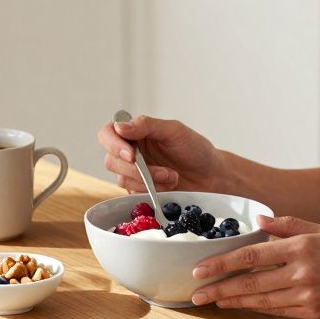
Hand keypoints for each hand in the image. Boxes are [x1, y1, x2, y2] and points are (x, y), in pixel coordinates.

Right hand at [95, 114, 230, 193]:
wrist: (211, 177)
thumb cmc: (196, 150)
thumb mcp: (174, 131)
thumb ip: (147, 125)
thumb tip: (120, 126)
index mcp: (136, 132)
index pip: (108, 133)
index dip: (113, 144)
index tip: (132, 154)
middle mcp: (130, 151)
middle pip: (110, 160)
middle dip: (136, 169)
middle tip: (163, 171)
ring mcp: (134, 173)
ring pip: (121, 179)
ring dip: (148, 180)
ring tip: (172, 177)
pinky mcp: (140, 191)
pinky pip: (133, 193)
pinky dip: (151, 191)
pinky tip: (169, 186)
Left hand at [189, 216, 319, 318]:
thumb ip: (289, 225)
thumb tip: (260, 221)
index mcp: (301, 247)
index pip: (251, 256)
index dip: (222, 264)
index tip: (201, 269)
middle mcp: (301, 273)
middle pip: (250, 283)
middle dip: (219, 289)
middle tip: (196, 294)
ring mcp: (307, 296)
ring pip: (261, 300)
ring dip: (234, 302)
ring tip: (214, 302)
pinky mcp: (314, 313)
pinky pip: (279, 311)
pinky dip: (258, 309)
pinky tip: (244, 307)